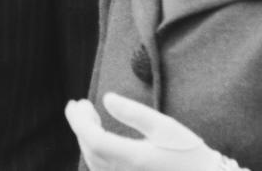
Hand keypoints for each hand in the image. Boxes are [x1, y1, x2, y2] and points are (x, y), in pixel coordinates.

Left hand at [65, 92, 246, 170]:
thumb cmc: (188, 152)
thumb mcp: (164, 126)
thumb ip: (134, 113)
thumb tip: (105, 98)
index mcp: (134, 158)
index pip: (93, 139)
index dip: (79, 122)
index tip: (74, 104)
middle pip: (90, 150)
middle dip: (81, 126)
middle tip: (81, 105)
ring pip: (94, 162)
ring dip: (87, 138)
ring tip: (89, 117)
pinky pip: (102, 170)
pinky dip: (96, 151)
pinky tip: (100, 138)